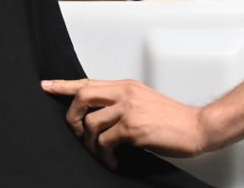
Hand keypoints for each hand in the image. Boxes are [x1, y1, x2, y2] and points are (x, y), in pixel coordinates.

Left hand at [41, 78, 208, 168]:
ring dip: (90, 144)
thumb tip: (99, 114)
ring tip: (102, 154)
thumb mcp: (143, 101)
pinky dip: (104, 155)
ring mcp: (127, 109)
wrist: (196, 127)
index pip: (88, 81)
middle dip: (72, 117)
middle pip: (82, 97)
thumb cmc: (172, 118)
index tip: (47, 86)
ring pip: (90, 123)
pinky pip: (104, 142)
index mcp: (126, 86)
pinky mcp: (132, 127)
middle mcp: (124, 93)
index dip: (64, 84)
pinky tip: (113, 160)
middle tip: (76, 133)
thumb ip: (122, 102)